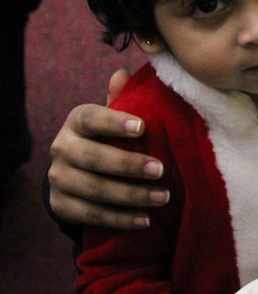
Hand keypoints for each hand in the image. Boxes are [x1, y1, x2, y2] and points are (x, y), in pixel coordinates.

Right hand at [48, 70, 170, 229]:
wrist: (77, 175)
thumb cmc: (107, 140)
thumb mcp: (115, 119)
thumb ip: (122, 100)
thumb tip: (122, 74)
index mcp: (77, 122)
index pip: (92, 118)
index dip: (115, 122)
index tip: (143, 128)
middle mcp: (61, 148)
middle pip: (94, 158)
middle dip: (128, 165)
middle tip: (160, 170)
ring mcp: (59, 178)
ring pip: (95, 190)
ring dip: (131, 196)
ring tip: (162, 197)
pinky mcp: (61, 205)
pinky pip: (92, 215)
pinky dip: (120, 219)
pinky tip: (145, 219)